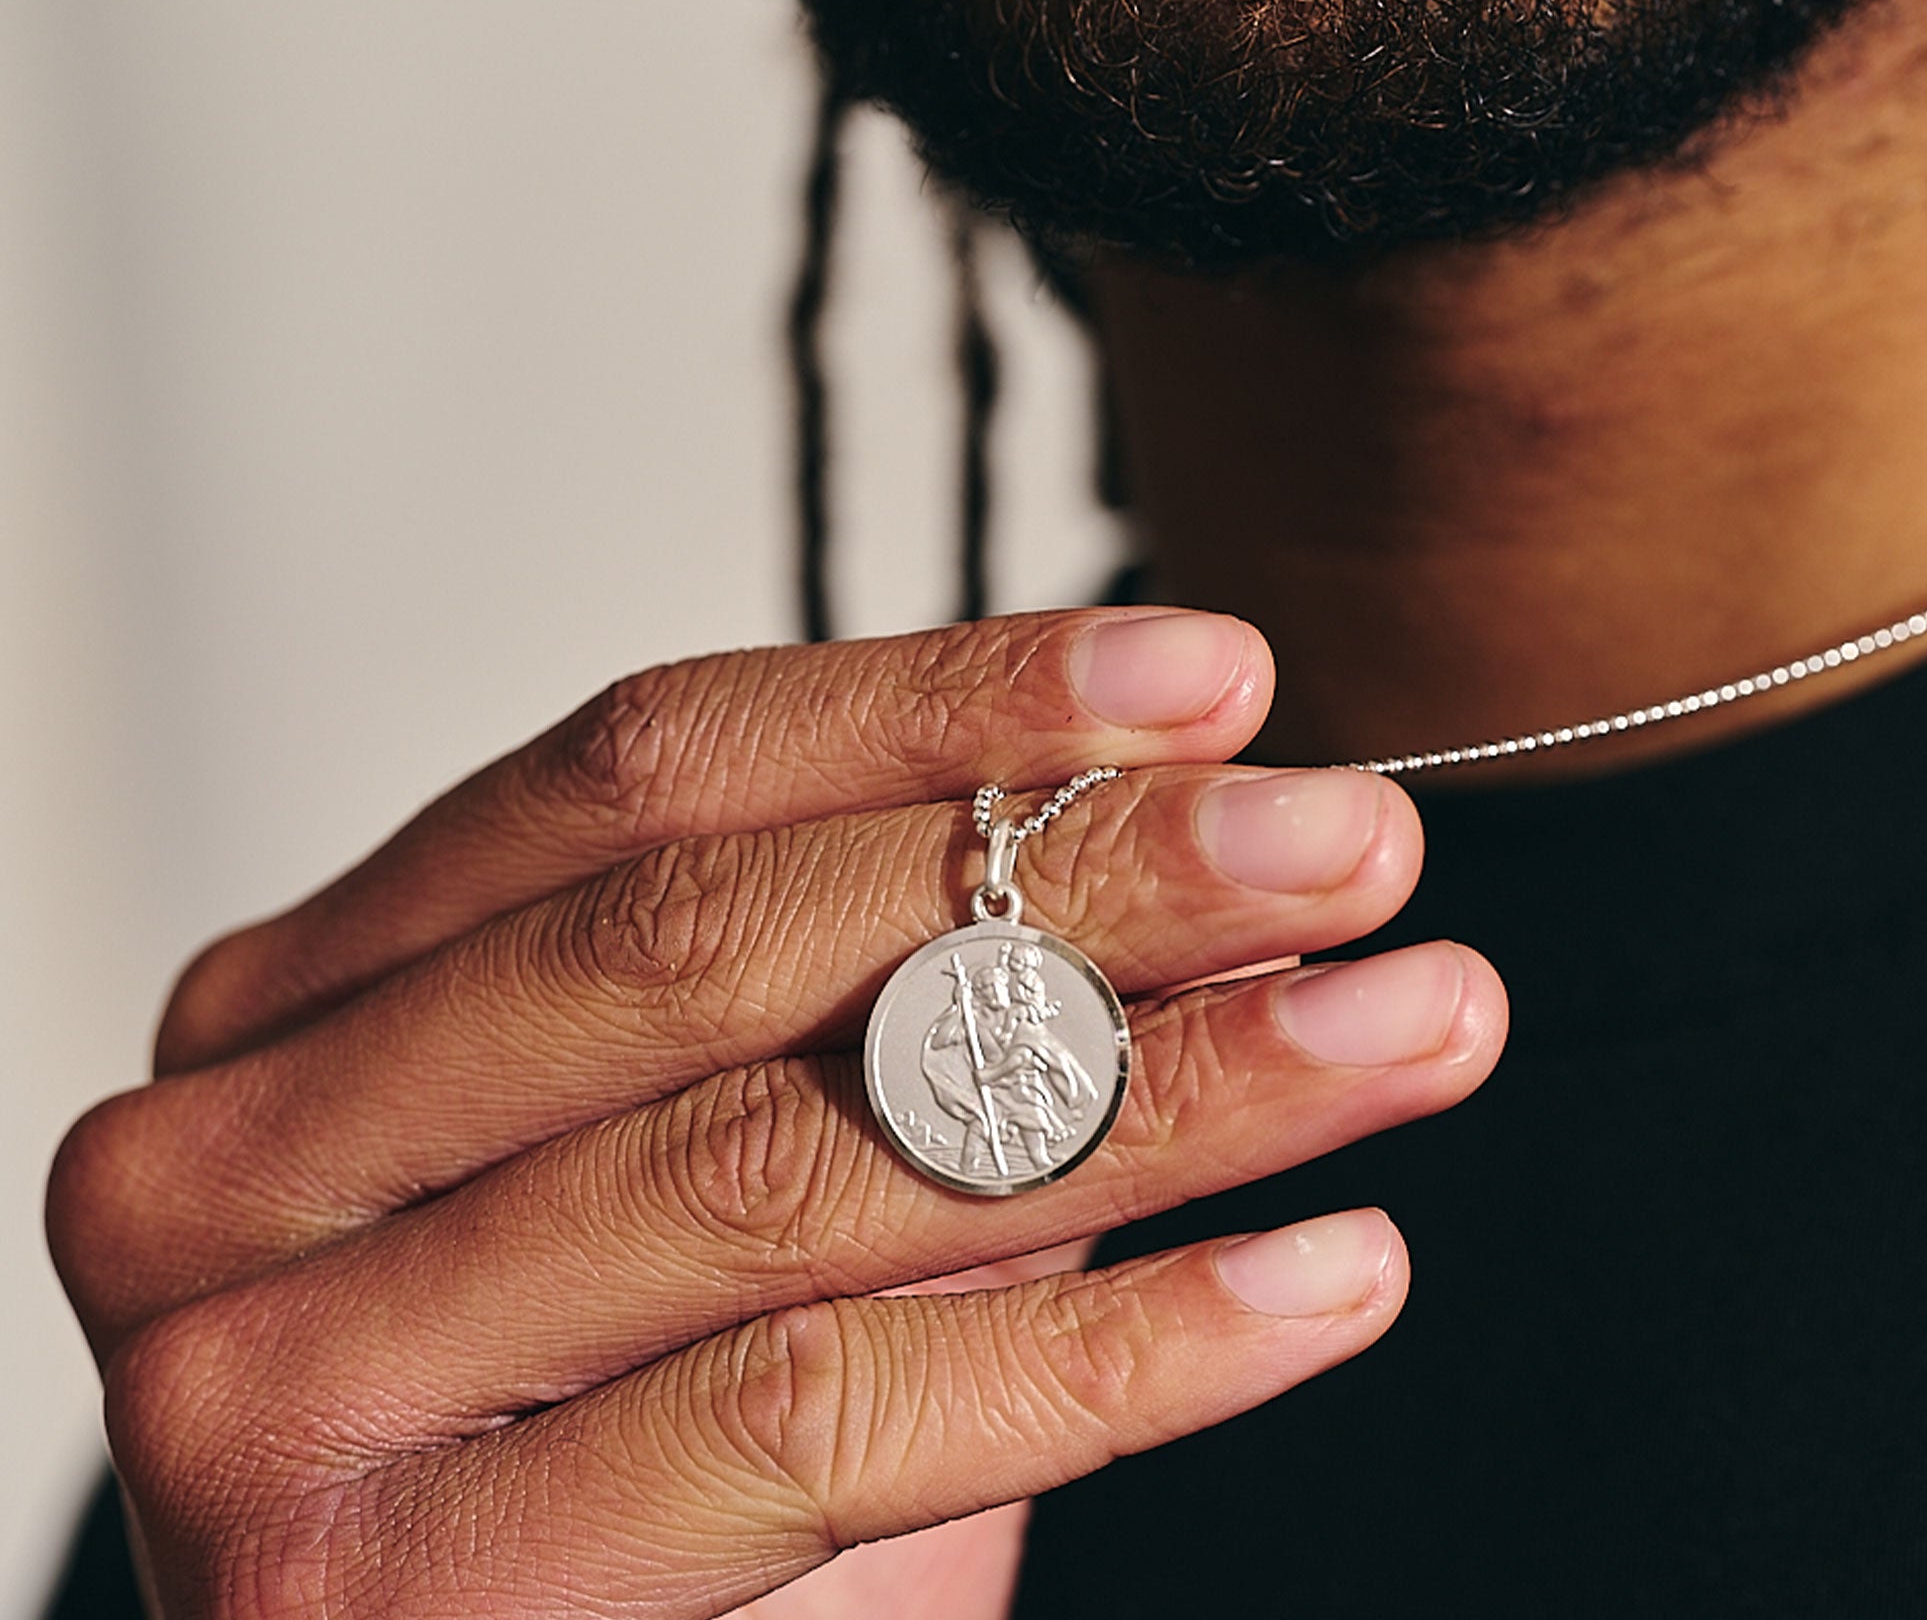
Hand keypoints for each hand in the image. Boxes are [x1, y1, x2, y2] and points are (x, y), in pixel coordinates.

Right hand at [48, 608, 1505, 1616]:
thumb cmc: (603, 1409)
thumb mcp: (716, 1147)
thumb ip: (884, 990)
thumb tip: (1192, 815)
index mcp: (311, 993)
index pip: (644, 770)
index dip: (939, 701)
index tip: (1208, 680)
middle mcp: (244, 1157)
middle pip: (712, 943)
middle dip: (1074, 875)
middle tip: (1345, 842)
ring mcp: (279, 1386)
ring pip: (787, 1170)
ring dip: (1157, 1087)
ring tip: (1402, 1023)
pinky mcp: (387, 1611)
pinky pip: (814, 1425)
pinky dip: (1113, 1354)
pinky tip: (1322, 1276)